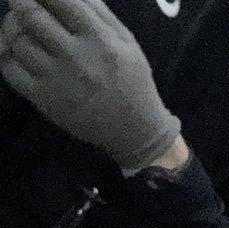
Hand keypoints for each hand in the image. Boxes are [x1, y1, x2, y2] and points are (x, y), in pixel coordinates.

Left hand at [0, 0, 181, 173]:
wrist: (136, 133)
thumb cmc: (132, 82)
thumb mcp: (127, 41)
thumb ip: (99, 11)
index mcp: (99, 38)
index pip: (59, 0)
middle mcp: (76, 57)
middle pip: (30, 15)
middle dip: (20, 1)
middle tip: (20, 1)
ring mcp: (58, 80)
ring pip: (17, 40)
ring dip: (12, 26)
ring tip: (19, 25)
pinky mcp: (45, 100)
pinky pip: (10, 68)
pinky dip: (6, 53)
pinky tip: (17, 51)